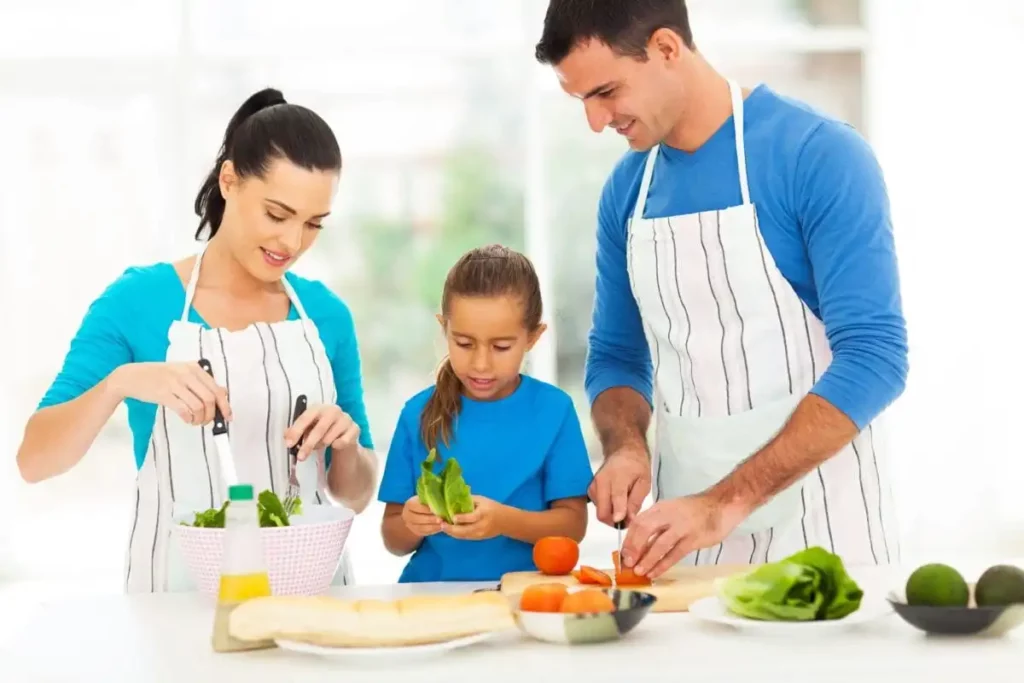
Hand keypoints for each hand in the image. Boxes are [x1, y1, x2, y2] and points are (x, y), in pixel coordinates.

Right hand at [108, 362, 230, 425]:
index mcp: (194, 368)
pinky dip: (189, 418)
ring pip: (198, 406)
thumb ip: (201, 382)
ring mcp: (175, 383)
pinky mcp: (164, 394)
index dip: (225, 405)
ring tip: (196, 422)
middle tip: (208, 422)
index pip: (217, 389)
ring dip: (200, 419)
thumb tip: (223, 392)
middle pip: (210, 399)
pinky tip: (187, 420)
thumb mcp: (182, 373)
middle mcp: (187, 374)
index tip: (228, 416)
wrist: (131, 376)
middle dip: (212, 415)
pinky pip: (184, 410)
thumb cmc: (159, 376)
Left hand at [284, 404, 359, 461]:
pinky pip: (342, 442)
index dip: (296, 431)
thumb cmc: (322, 429)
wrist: (344, 434)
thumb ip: (296, 432)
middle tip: (301, 457)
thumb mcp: (307, 430)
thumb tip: (286, 437)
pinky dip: (336, 445)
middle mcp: (333, 410)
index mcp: (318, 408)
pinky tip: (335, 445)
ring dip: (321, 445)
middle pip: (319, 429)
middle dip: (308, 444)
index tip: (289, 444)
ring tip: (320, 445)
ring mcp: (345, 419)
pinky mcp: (355, 429)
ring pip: (330, 437)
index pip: (305, 418)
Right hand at [401, 496, 442, 537]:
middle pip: (419, 519)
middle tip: (441, 519)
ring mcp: (411, 525)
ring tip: (443, 524)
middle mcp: (407, 515)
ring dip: (433, 527)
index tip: (438, 509)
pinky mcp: (416, 532)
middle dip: (431, 519)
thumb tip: (441, 501)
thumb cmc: (425, 501)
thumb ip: (431, 499)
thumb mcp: (425, 498)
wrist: (418, 511)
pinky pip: (425, 533)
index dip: (427, 509)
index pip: (417, 507)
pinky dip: (434, 531)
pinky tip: (441, 528)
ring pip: (422, 527)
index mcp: (409, 504)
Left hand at [443, 495, 506, 540]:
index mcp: (484, 514)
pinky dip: (457, 534)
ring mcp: (480, 534)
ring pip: (464, 535)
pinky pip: (466, 537)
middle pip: (465, 530)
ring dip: (452, 533)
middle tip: (441, 524)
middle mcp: (482, 525)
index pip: (472, 518)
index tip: (452, 517)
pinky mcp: (479, 538)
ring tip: (443, 527)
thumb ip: (469, 500)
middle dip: (452, 529)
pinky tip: (450, 530)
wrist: (505, 521)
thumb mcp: (482, 500)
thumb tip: (454, 497)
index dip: (462, 518)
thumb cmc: (492, 507)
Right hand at [587, 446, 650, 526]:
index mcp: (618, 477)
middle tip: (627, 520)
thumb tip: (630, 520)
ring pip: (599, 511)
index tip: (622, 524)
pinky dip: (607, 509)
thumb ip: (636, 501)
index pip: (616, 498)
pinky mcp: (590, 489)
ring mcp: (593, 486)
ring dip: (611, 516)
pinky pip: (597, 507)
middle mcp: (601, 482)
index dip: (618, 515)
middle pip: (602, 512)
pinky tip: (615, 503)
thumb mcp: (644, 483)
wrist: (623, 452)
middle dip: (614, 521)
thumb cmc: (636, 467)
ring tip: (623, 508)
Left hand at [619, 493, 744, 578]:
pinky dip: (662, 565)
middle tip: (627, 564)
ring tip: (639, 572)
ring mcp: (681, 527)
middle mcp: (668, 515)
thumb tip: (639, 545)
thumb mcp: (671, 512)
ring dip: (646, 560)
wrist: (721, 505)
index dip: (628, 540)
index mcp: (660, 508)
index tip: (622, 555)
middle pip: (644, 530)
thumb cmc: (694, 511)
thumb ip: (656, 524)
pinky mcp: (693, 539)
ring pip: (659, 544)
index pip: (638, 522)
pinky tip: (655, 573)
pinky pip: (674, 554)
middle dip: (633, 549)